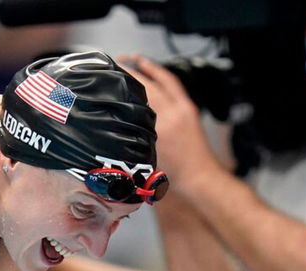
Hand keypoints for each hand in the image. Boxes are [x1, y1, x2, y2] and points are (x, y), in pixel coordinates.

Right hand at [119, 55, 224, 183]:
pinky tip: (149, 68)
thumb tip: (115, 124)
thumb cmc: (174, 175)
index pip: (136, 96)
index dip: (120, 83)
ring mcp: (181, 108)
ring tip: (129, 58)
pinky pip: (172, 83)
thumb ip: (131, 139)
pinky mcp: (188, 107)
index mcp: (159, 127)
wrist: (199, 177)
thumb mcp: (145, 158)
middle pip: (146, 83)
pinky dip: (160, 72)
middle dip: (128, 70)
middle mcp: (171, 113)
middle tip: (113, 64)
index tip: (106, 74)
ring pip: (160, 79)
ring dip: (145, 66)